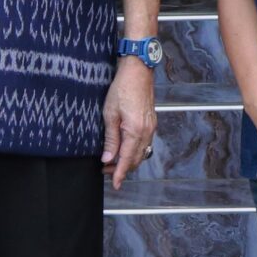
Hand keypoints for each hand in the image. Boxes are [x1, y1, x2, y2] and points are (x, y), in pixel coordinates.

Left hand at [100, 58, 155, 191]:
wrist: (138, 71)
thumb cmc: (122, 88)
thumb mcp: (110, 114)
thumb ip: (110, 138)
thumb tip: (107, 158)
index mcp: (135, 131)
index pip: (126, 160)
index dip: (119, 174)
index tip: (115, 184)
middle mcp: (146, 132)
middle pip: (135, 159)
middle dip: (121, 168)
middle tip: (105, 171)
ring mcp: (150, 127)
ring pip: (141, 153)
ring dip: (128, 160)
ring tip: (112, 161)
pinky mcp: (151, 122)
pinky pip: (144, 143)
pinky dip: (134, 151)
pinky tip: (125, 149)